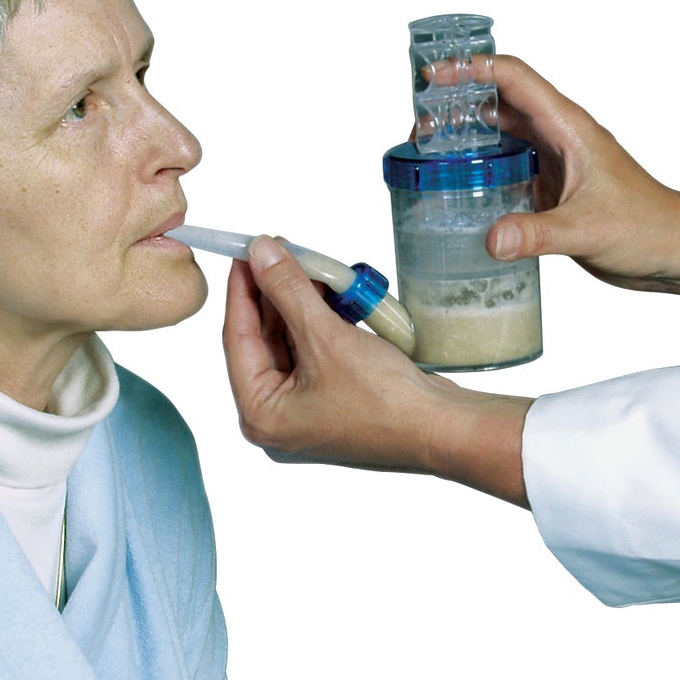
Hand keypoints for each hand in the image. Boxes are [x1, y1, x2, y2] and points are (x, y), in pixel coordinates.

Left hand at [221, 237, 531, 505]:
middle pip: (263, 339)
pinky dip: (320, 320)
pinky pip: (314, 350)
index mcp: (261, 414)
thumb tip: (262, 253)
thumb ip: (287, 290)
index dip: (241, 290)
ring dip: (299, 303)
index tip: (244, 253)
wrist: (442, 428)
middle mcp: (278, 416)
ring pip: (290, 342)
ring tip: (308, 265)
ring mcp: (307, 410)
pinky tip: (330, 291)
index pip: (237, 339)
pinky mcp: (333, 399)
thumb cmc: (385, 402)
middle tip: (277, 251)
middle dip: (274, 293)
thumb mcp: (326, 337)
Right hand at [431, 54, 679, 299]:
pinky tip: (458, 188)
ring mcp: (555, 161)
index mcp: (570, 128)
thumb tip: (492, 238)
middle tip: (419, 124)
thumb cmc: (648, 228)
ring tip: (427, 151)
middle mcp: (560, 137)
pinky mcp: (553, 187)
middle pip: (499, 102)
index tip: (434, 77)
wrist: (676, 251)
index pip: (514, 79)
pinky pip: (508, 166)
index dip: (473, 70)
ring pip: (502, 134)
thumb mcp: (589, 230)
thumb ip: (539, 234)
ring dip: (466, 137)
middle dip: (457, 104)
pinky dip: (481, 170)